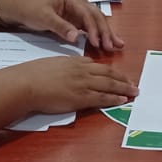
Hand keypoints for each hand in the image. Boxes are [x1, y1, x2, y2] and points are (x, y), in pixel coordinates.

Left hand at [0, 0, 124, 51]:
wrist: (19, 8)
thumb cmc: (31, 9)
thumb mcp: (44, 17)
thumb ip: (60, 26)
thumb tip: (76, 37)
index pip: (88, 14)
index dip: (94, 29)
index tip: (98, 42)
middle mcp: (78, 3)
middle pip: (97, 17)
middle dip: (106, 32)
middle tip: (112, 46)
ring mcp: (78, 11)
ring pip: (96, 22)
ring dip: (107, 33)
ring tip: (117, 45)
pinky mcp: (75, 20)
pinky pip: (90, 27)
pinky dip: (99, 35)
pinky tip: (107, 43)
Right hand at [2, 56, 137, 113]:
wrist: (27, 84)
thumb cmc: (34, 75)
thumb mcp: (52, 64)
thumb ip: (64, 67)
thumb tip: (68, 71)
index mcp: (74, 61)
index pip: (97, 65)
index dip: (110, 71)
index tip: (117, 74)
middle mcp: (82, 70)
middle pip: (108, 73)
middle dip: (122, 78)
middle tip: (132, 82)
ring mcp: (83, 83)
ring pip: (109, 84)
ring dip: (124, 88)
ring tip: (134, 91)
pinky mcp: (81, 97)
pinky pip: (102, 97)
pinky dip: (114, 98)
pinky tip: (122, 100)